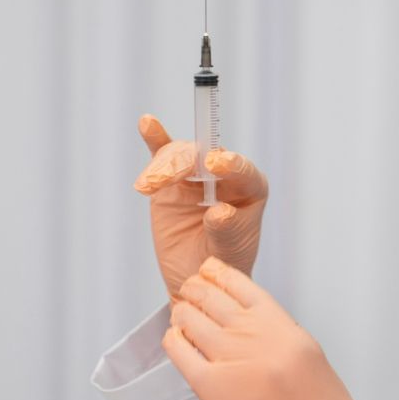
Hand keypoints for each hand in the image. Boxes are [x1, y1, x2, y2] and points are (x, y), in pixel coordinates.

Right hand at [132, 114, 268, 302]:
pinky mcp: (171, 180)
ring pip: (180, 157)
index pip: (242, 170)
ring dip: (162, 166)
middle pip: (205, 157)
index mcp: (250, 188)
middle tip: (163, 178)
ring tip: (148, 185)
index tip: (215, 163)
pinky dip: (156, 139)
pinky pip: (164, 155)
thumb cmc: (223, 263)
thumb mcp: (229, 252)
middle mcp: (224, 175)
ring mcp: (196, 175)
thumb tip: (220, 211)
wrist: (196, 276)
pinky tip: (148, 123)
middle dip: (184, 163)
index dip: (230, 164)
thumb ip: (226, 230)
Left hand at [163, 256, 370, 399]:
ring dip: (182, 313)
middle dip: (195, 290)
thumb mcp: (308, 354)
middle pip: (211, 298)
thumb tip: (243, 320)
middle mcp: (256, 336)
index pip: (241, 284)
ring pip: (191, 320)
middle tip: (189, 290)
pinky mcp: (212, 389)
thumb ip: (277, 332)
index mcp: (283, 325)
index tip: (209, 272)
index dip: (218, 273)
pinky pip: (180, 353)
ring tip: (181, 314)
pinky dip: (174, 341)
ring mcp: (232, 360)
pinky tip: (176, 341)